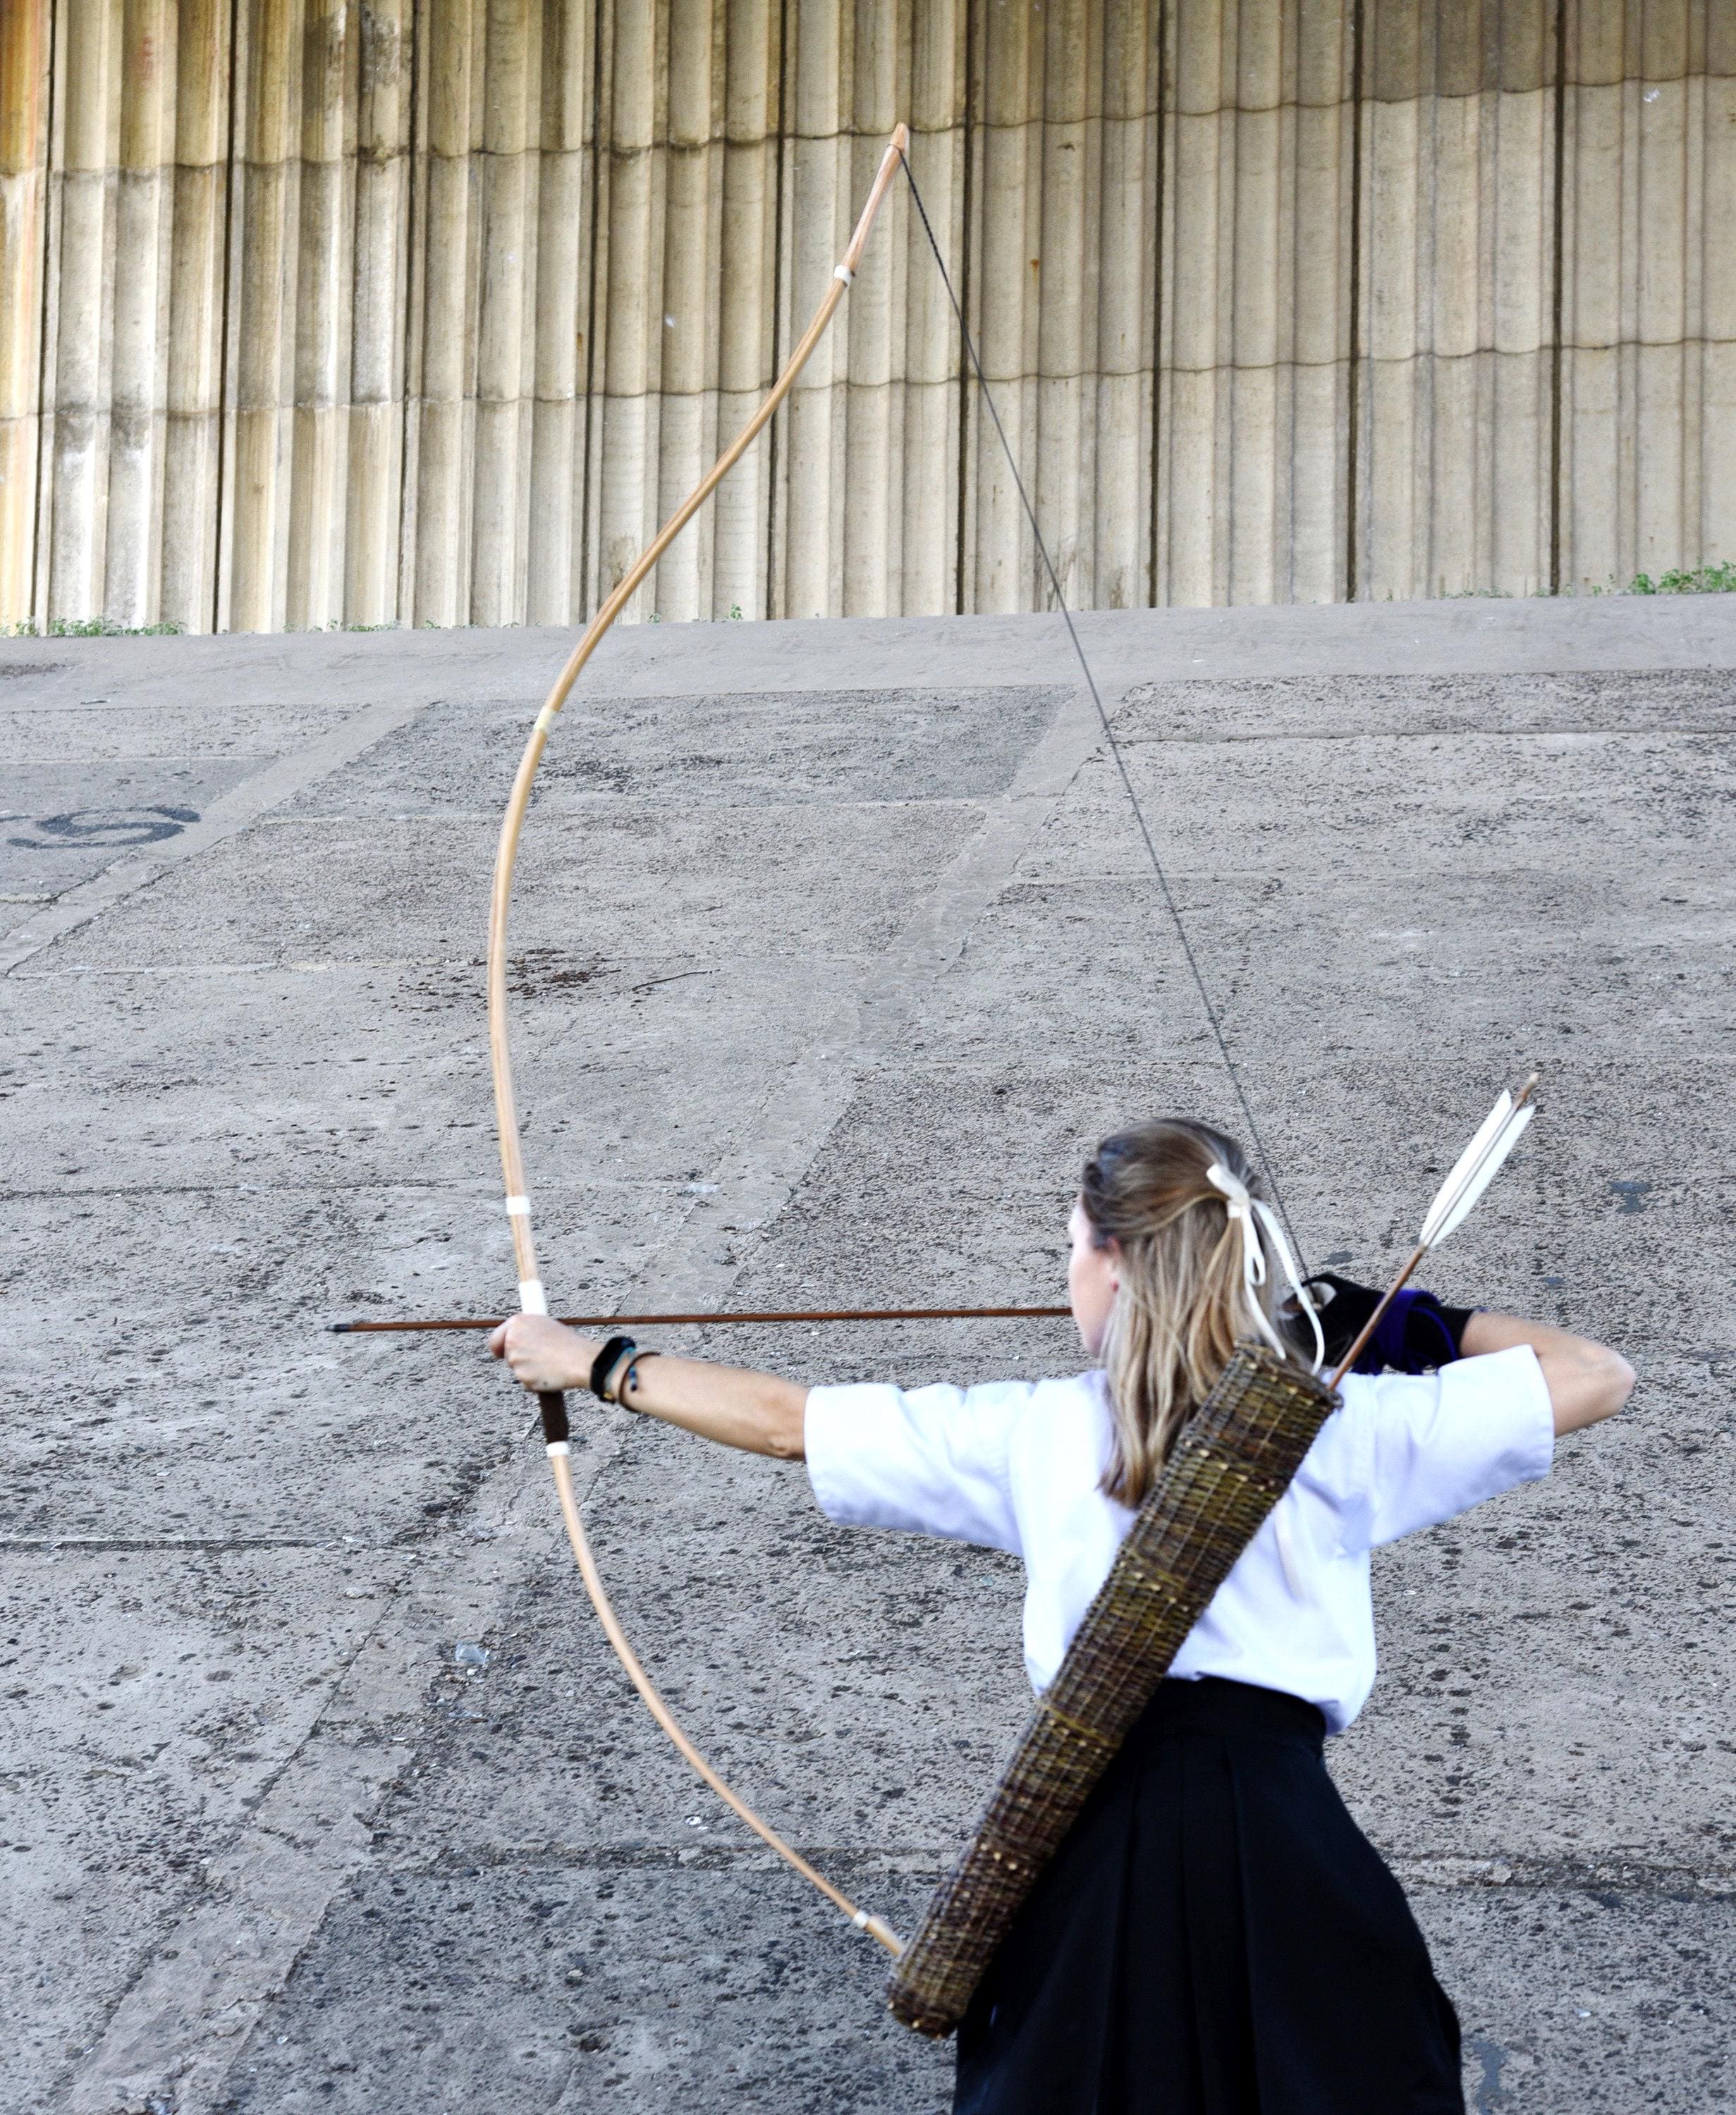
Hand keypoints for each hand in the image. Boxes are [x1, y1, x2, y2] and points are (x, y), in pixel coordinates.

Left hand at [487, 1314, 601, 1394]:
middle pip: (507, 1355)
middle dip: (519, 1358)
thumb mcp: (546, 1325)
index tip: (500, 1352)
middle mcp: (512, 1340)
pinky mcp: (522, 1377)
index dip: (498, 1347)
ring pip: (517, 1369)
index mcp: (518, 1323)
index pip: (495, 1338)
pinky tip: (549, 1373)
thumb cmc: (568, 1342)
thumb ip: (528, 1330)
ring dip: (529, 1369)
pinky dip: (535, 1380)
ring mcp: (515, 1359)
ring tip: (549, 1363)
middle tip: (539, 1358)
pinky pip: (526, 1381)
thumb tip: (522, 1337)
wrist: (579, 1360)